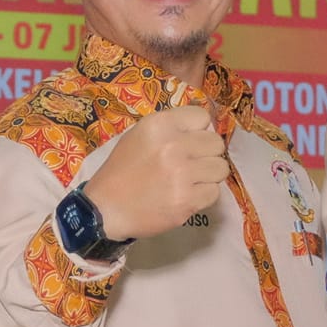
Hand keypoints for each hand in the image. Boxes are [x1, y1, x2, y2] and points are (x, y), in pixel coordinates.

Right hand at [87, 105, 229, 240]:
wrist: (106, 209)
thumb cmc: (122, 170)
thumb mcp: (139, 136)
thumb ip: (171, 128)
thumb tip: (205, 129)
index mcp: (160, 124)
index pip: (202, 117)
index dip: (197, 130)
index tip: (188, 142)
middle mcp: (174, 145)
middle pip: (216, 143)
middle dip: (206, 154)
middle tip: (190, 165)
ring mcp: (183, 174)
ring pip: (221, 168)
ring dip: (208, 176)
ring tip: (188, 182)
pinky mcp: (188, 200)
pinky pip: (214, 192)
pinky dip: (202, 197)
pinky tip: (184, 197)